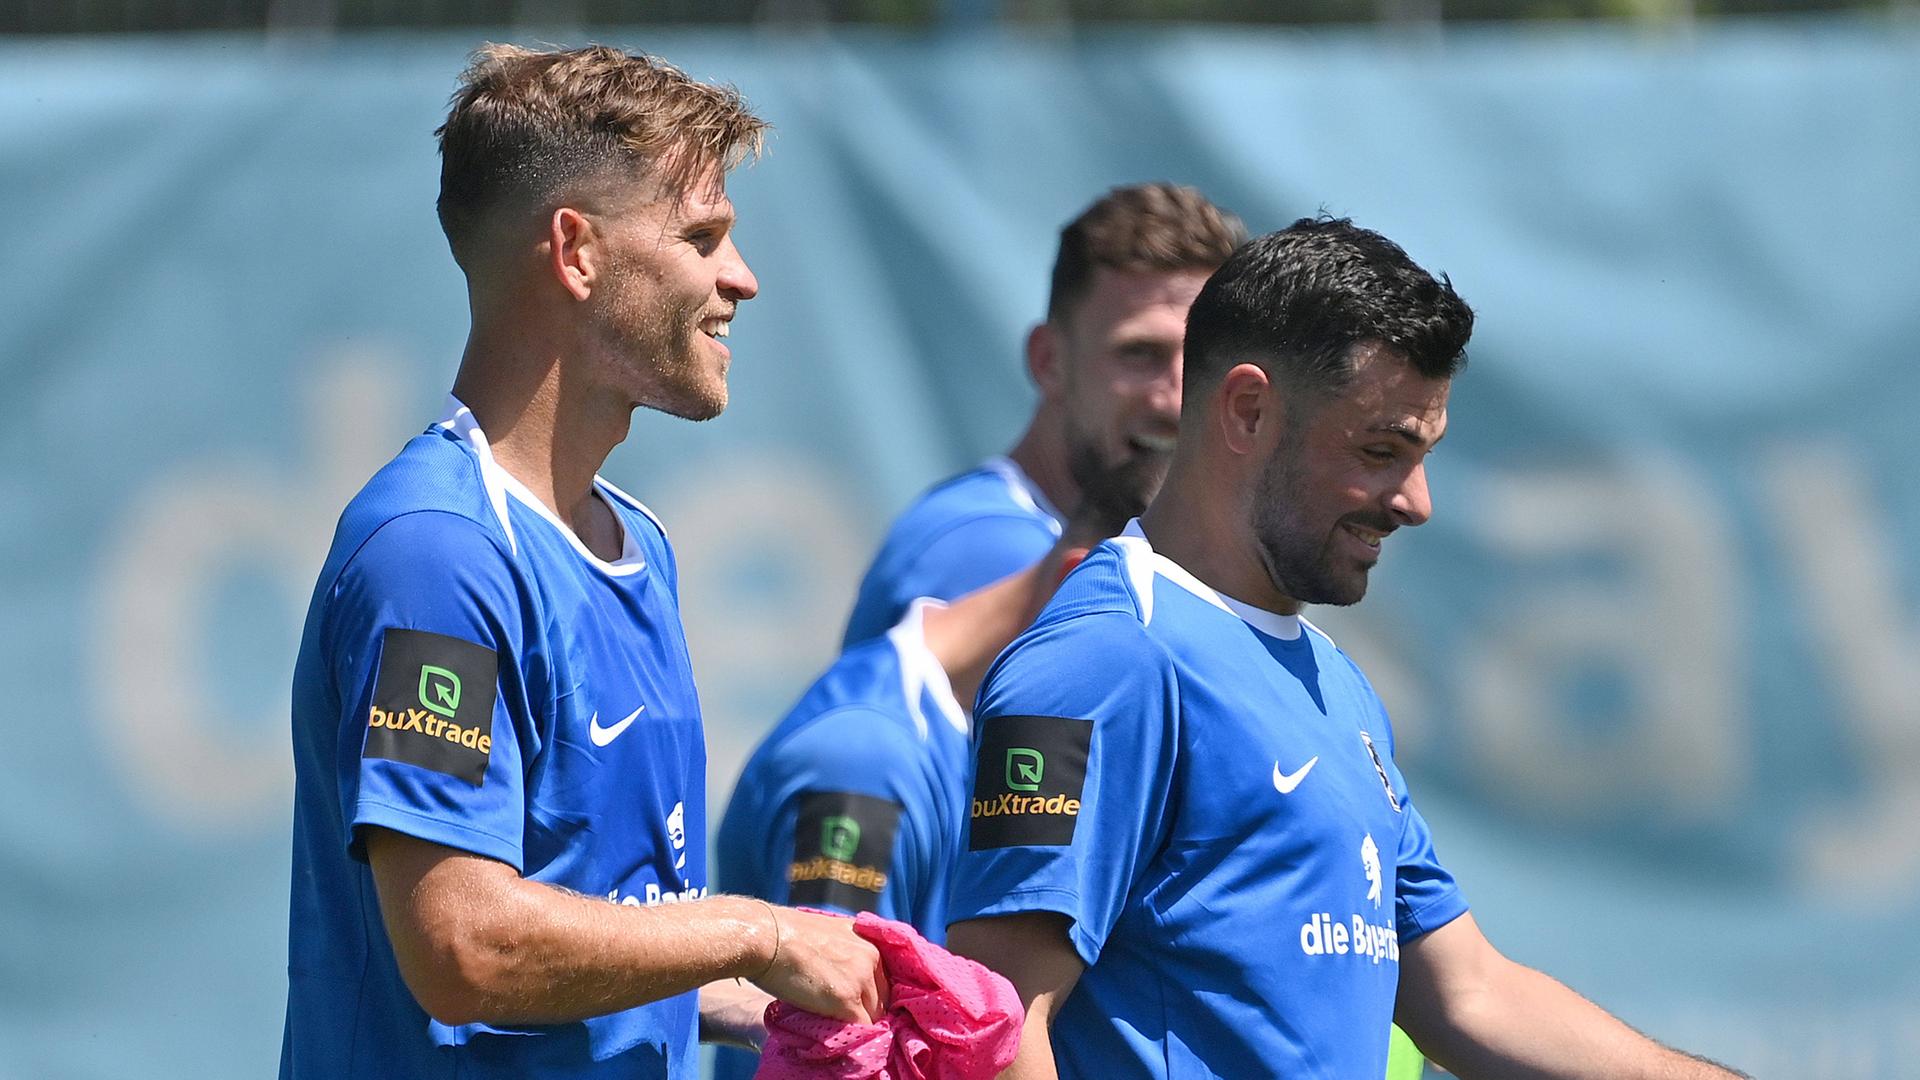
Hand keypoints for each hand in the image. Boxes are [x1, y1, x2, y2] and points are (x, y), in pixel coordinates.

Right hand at [748, 907, 887, 1023]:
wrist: (766, 937)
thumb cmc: (785, 935)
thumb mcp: (828, 933)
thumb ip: (845, 953)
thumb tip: (843, 977)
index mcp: (869, 939)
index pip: (882, 979)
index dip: (867, 996)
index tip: (852, 1004)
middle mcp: (872, 956)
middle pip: (882, 998)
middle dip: (864, 1010)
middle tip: (839, 1017)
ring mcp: (861, 977)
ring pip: (874, 1015)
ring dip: (857, 1023)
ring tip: (832, 1022)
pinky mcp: (847, 999)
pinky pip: (861, 1027)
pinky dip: (850, 1034)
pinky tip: (831, 1030)